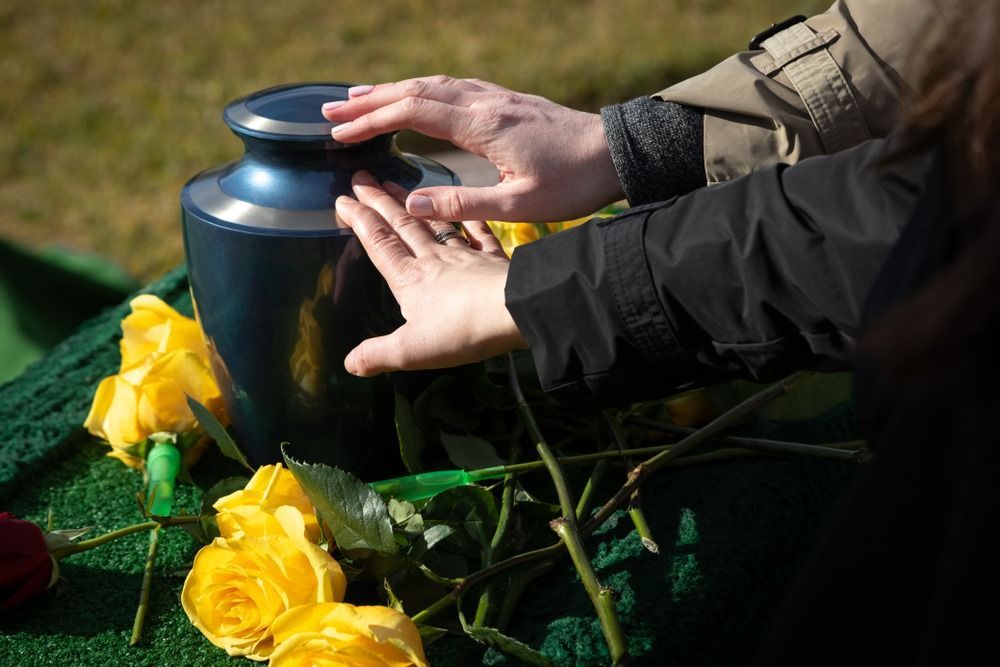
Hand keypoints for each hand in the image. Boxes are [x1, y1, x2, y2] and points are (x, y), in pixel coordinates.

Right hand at [323, 76, 623, 222]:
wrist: (617, 153)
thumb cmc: (573, 183)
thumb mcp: (519, 204)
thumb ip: (463, 204)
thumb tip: (411, 205)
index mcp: (483, 125)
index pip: (413, 112)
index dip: (372, 120)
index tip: (340, 132)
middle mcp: (485, 103)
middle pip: (416, 91)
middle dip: (370, 100)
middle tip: (330, 110)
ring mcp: (497, 98)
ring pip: (434, 85)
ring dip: (393, 90)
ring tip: (359, 99)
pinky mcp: (507, 102)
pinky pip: (453, 88)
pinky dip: (422, 90)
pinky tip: (416, 98)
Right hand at [335, 171, 526, 375]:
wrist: (514, 310)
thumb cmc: (462, 330)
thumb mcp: (411, 351)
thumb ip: (378, 354)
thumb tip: (349, 364)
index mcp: (409, 279)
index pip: (378, 243)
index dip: (358, 220)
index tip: (342, 199)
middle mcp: (433, 259)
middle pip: (401, 225)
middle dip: (378, 201)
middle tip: (362, 178)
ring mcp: (465, 255)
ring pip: (433, 223)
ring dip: (412, 203)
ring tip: (395, 185)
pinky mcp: (494, 258)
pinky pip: (478, 232)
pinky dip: (468, 218)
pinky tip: (462, 209)